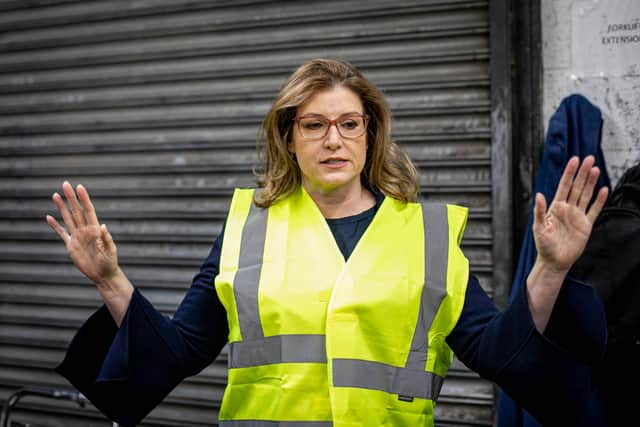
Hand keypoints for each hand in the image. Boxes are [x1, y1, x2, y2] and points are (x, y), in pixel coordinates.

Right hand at [46, 181, 118, 286]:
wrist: (103, 275)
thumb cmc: (110, 263)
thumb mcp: (111, 251)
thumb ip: (107, 239)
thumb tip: (103, 226)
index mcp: (95, 230)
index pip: (88, 210)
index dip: (84, 199)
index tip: (79, 187)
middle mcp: (85, 230)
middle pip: (76, 211)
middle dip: (71, 198)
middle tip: (65, 184)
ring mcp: (77, 237)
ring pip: (68, 218)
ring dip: (62, 207)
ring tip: (55, 195)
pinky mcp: (71, 246)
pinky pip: (62, 233)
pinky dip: (55, 226)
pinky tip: (49, 217)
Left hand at [532, 155, 608, 273]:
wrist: (554, 261)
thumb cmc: (543, 245)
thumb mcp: (538, 227)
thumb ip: (539, 211)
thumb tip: (538, 194)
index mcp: (555, 207)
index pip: (564, 186)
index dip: (569, 173)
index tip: (574, 160)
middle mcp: (567, 209)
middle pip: (577, 187)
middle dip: (582, 173)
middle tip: (589, 158)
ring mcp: (577, 216)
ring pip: (586, 195)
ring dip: (591, 182)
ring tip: (595, 169)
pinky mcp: (586, 225)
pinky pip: (594, 210)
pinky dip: (599, 200)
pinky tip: (604, 189)